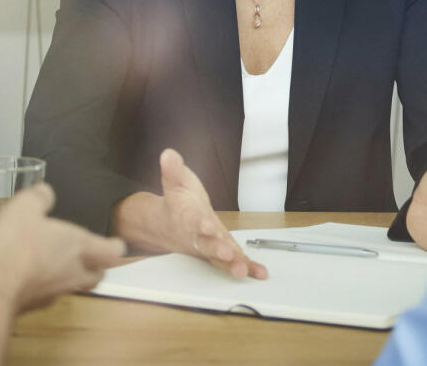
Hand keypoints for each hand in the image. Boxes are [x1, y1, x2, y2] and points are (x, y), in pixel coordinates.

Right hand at [0, 183, 126, 313]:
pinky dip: (45, 286)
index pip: (113, 252)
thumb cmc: (16, 243)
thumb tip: (46, 192)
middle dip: (97, 267)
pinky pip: (49, 295)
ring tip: (56, 265)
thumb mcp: (24, 207)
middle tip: (88, 256)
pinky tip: (30, 277)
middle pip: (98, 275)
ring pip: (74, 287)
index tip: (112, 242)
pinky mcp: (36, 306)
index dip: (115, 247)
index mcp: (79, 246)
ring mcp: (56, 292)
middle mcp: (74, 272)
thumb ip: (39, 197)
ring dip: (71, 277)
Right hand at [126, 148, 266, 278]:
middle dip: (216, 249)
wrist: (167, 225)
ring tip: (242, 271)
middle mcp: (196, 236)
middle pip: (206, 244)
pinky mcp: (218, 254)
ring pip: (218, 258)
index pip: (193, 220)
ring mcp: (207, 248)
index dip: (200, 224)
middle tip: (227, 254)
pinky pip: (231, 262)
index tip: (207, 226)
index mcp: (186, 216)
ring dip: (231, 265)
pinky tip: (259, 273)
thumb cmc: (177, 202)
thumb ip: (173, 169)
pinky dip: (246, 267)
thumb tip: (168, 154)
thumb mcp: (175, 180)